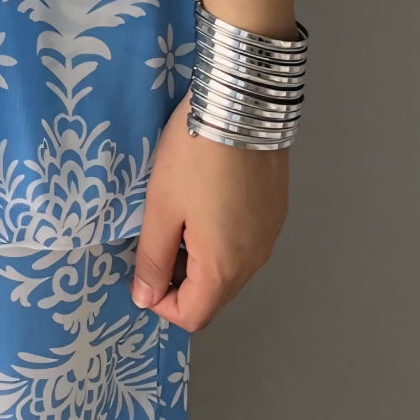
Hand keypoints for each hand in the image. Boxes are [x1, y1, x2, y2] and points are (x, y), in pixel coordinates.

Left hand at [131, 91, 288, 330]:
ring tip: (178, 217)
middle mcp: (254, 261)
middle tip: (156, 240)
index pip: (193, 315)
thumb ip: (152, 258)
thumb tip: (146, 298)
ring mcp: (270, 235)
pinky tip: (205, 202)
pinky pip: (245, 244)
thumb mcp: (160, 206)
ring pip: (231, 270)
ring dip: (200, 260)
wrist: (241, 104)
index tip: (142, 271)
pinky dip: (222, 239)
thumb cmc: (194, 156)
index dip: (161, 304)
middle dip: (180, 282)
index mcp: (224, 267)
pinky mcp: (276, 211)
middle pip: (215, 295)